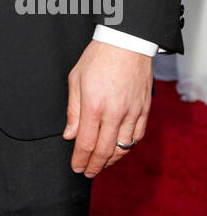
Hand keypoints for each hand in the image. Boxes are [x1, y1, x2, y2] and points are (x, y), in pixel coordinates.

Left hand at [63, 40, 151, 176]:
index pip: (86, 144)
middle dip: (94, 166)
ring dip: (111, 160)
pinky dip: (128, 147)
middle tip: (87, 172)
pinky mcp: (144, 110)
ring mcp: (132, 113)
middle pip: (104, 151)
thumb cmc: (98, 57)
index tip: (76, 168)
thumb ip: (73, 111)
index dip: (80, 160)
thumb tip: (69, 135)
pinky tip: (119, 149)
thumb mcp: (76, 79)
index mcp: (94, 106)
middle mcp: (114, 113)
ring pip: (123, 147)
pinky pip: (137, 136)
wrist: (126, 43)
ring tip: (101, 164)